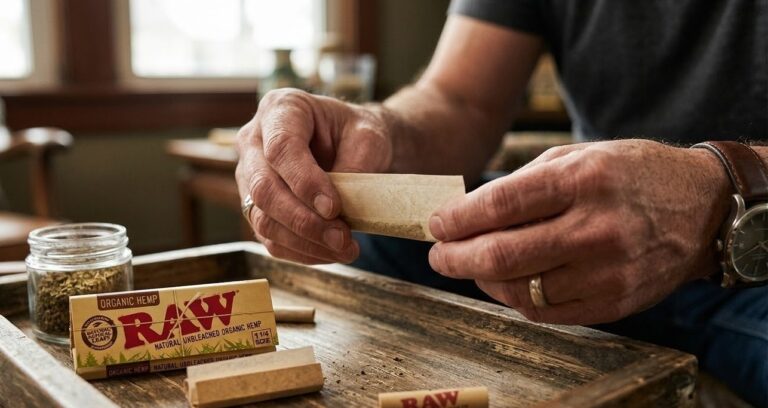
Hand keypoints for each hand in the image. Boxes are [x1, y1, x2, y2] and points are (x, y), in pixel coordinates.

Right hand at [236, 88, 391, 263]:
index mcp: (281, 108)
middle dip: (303, 220)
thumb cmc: (356, 133)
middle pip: (264, 187)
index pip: (280, 149)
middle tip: (341, 238)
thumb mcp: (367, 136)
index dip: (304, 182)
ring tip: (343, 248)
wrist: (351, 144)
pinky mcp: (256, 206)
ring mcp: (249, 176)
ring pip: (262, 218)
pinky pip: (269, 237)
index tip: (334, 208)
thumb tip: (335, 209)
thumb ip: (353, 165)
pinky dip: (300, 251)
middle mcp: (254, 140)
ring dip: (303, 241)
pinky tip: (329, 252)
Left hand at [428, 139, 730, 324]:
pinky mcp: (615, 302)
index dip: (457, 219)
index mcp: (582, 180)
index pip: (500, 206)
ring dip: (482, 280)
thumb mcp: (579, 156)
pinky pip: (547, 311)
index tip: (436, 224)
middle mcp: (596, 228)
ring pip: (520, 290)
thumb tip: (467, 212)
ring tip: (470, 265)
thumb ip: (523, 184)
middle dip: (456, 258)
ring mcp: (608, 271)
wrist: (701, 207)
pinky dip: (515, 299)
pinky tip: (504, 283)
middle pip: (503, 254)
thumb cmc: (630, 174)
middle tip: (438, 255)